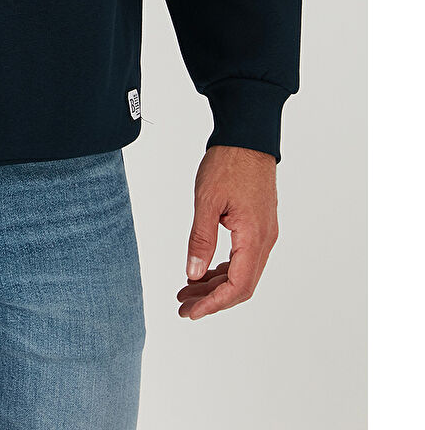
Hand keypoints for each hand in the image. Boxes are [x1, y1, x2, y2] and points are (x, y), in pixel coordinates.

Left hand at [176, 145, 279, 319]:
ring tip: (188, 291)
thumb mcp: (207, 200)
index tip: (191, 312)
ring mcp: (264, 232)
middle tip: (184, 306)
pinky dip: (224, 269)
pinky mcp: (259, 224)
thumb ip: (201, 239)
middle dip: (212, 300)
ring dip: (216, 285)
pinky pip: (244, 257)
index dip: (214, 304)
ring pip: (243, 272)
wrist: (247, 136)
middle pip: (242, 285)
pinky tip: (204, 270)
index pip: (238, 286)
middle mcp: (264, 240)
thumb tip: (193, 274)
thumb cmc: (229, 163)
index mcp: (254, 237)